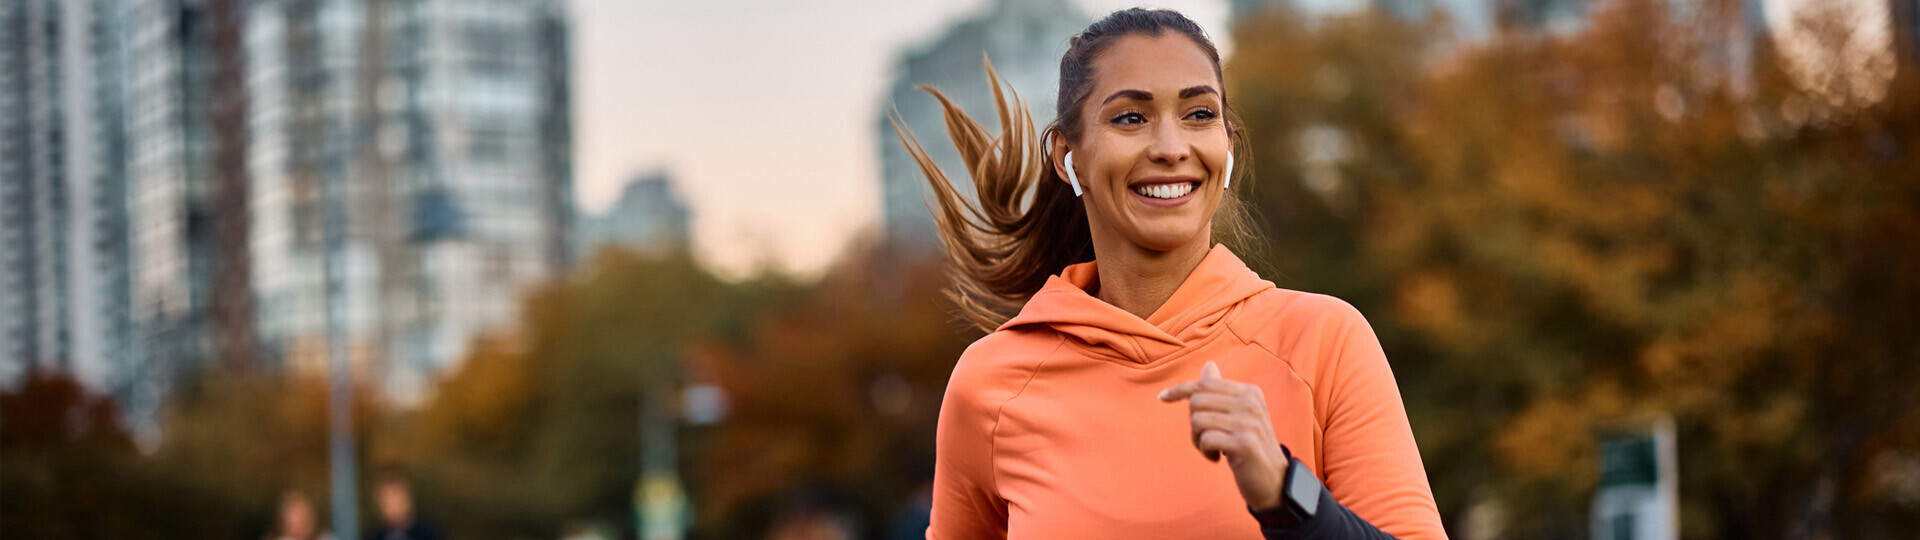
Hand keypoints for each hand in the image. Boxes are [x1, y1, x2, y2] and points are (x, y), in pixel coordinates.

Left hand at [1159, 361, 1289, 510]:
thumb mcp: (1239, 414)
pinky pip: (1205, 439)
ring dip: (1198, 439)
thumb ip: (1222, 392)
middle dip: (1193, 423)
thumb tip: (1209, 364)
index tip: (1162, 397)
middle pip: (1197, 401)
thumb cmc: (1250, 446)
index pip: (1205, 384)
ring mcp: (1248, 422)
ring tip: (1212, 449)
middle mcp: (1251, 403)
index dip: (1180, 390)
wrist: (1275, 480)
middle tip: (1206, 439)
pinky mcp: (1244, 443)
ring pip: (1198, 420)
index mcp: (1250, 392)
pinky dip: (1205, 451)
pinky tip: (1217, 458)